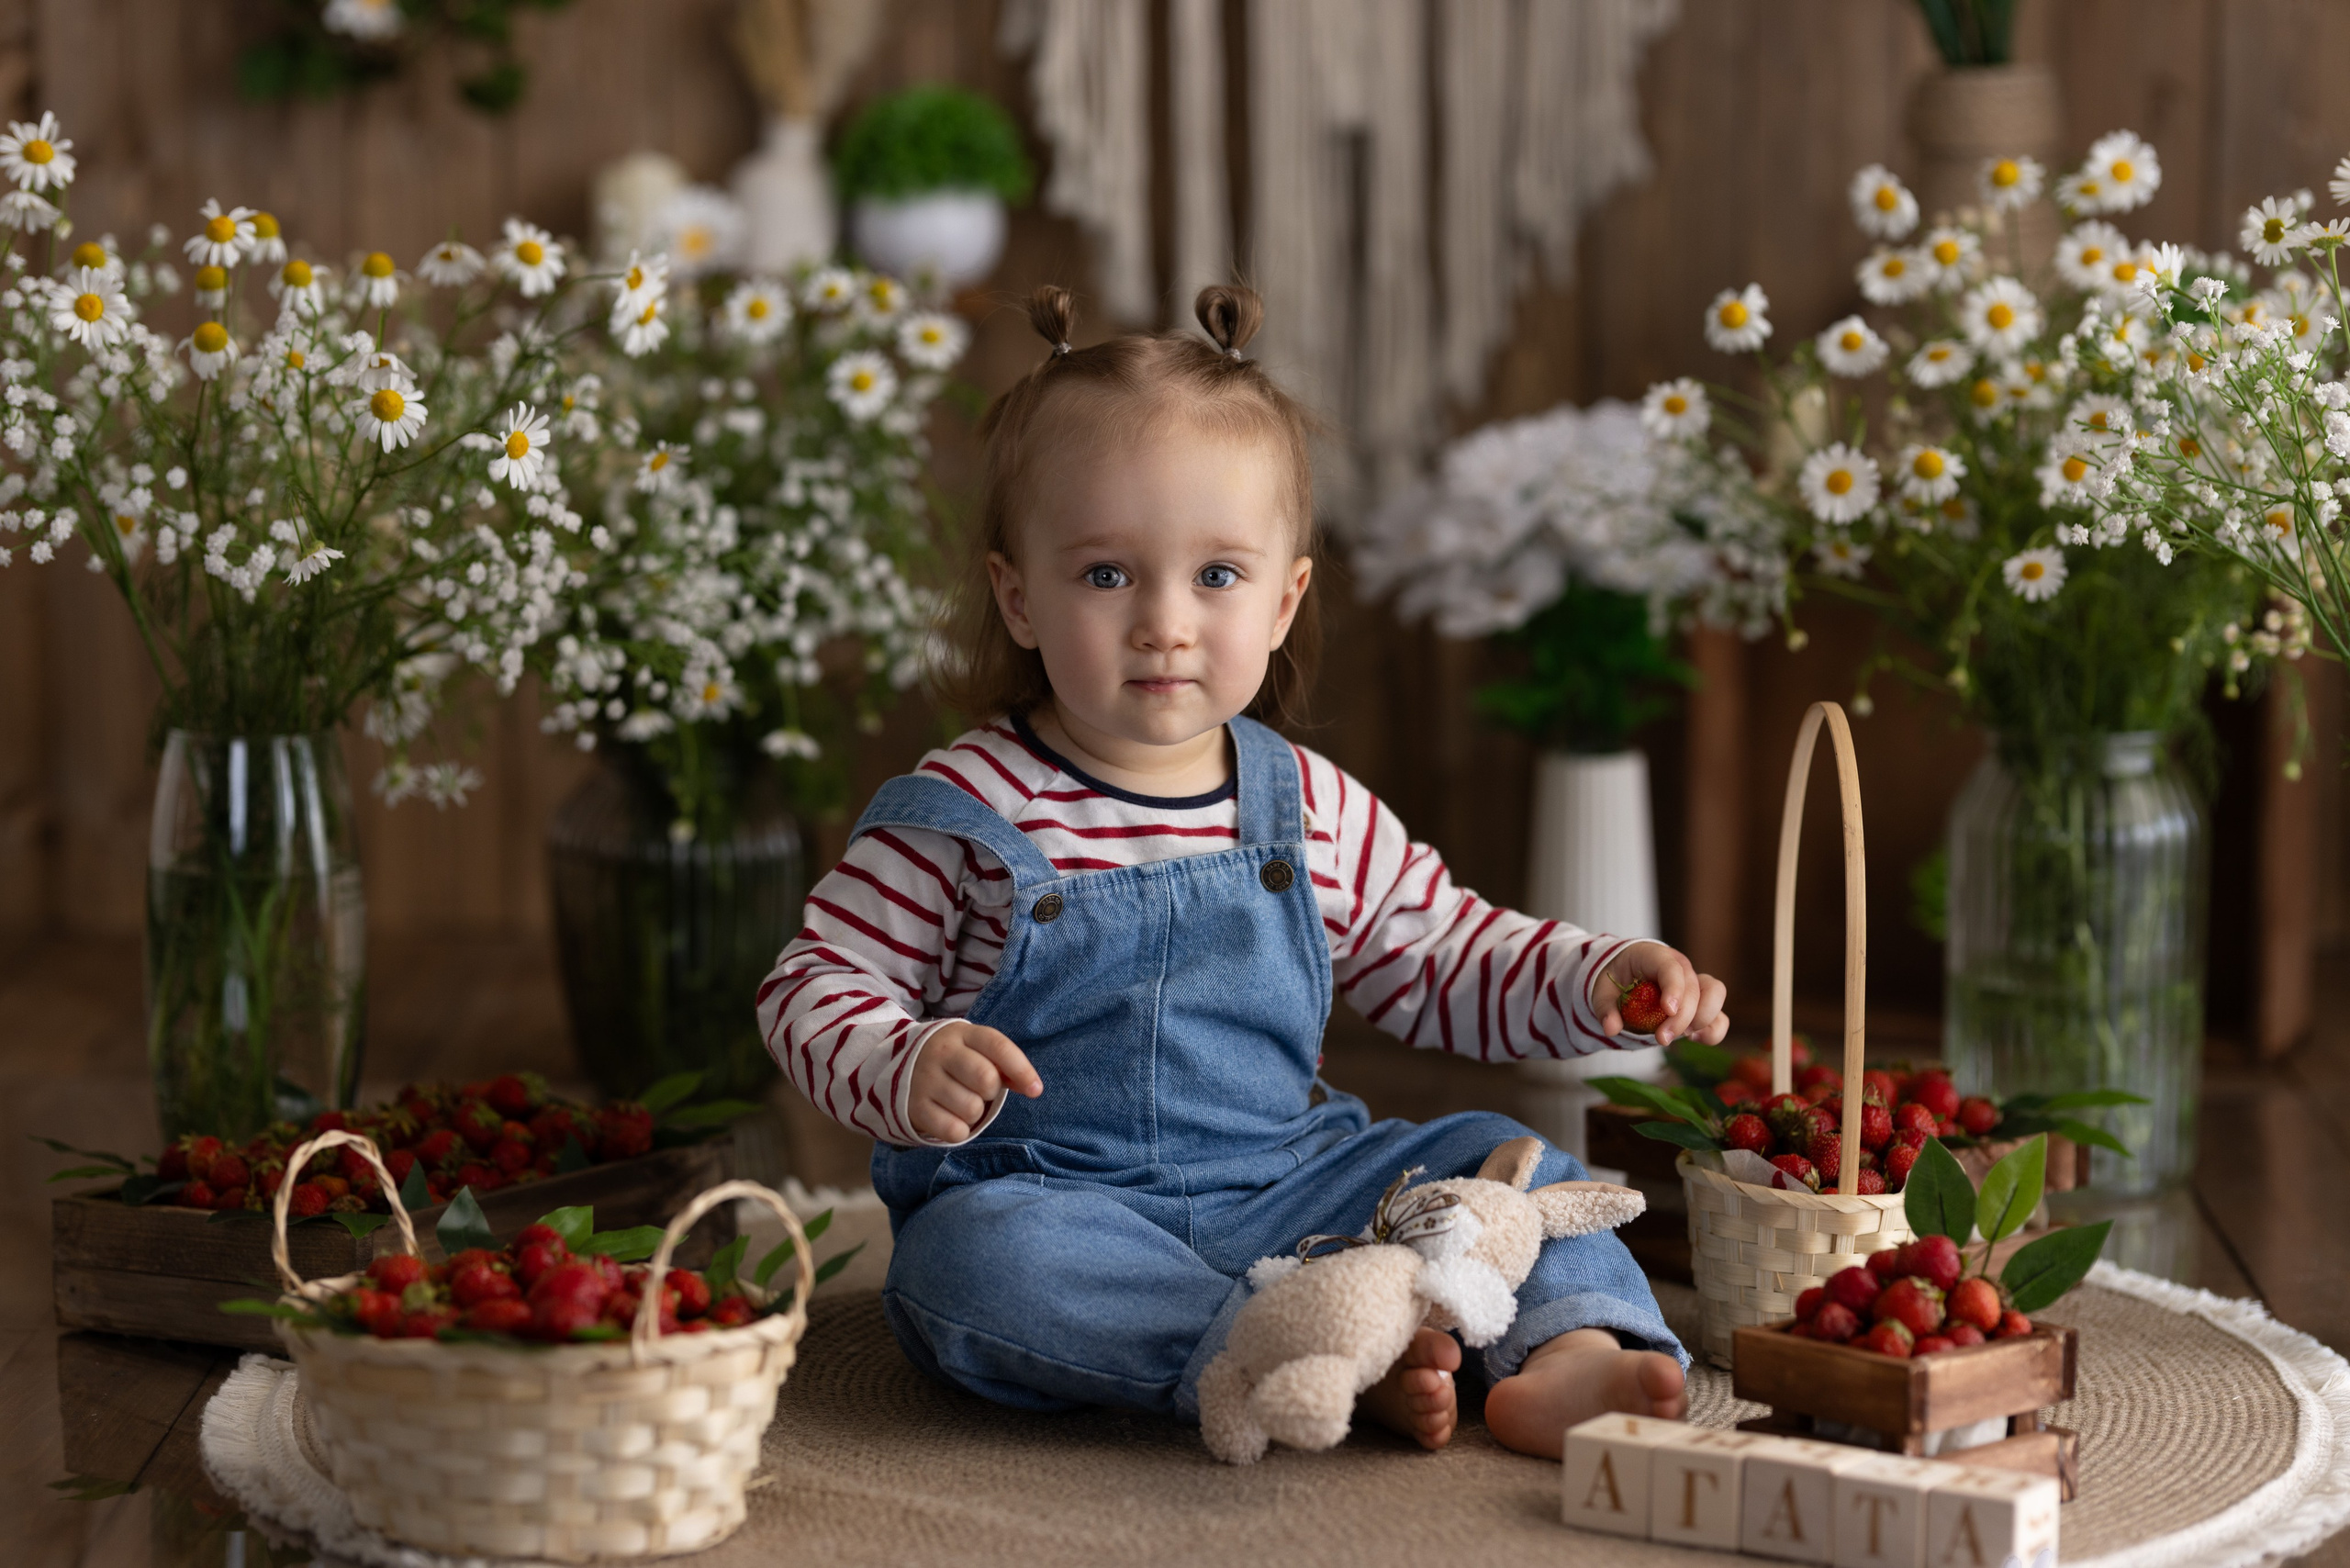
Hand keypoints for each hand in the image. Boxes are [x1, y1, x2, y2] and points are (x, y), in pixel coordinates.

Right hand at [908, 1021, 1042, 1142]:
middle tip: (980, 1090)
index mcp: (961, 1034)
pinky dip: (959, 1130)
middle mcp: (940, 1053)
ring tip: (961, 1102)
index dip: (1022, 1069)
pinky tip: (950, 1117)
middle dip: (991, 1091)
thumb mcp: (974, 1050)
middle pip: (986, 1079)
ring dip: (975, 1112)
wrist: (897, 1065)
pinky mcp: (914, 1107)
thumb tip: (1032, 1087)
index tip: (1036, 1090)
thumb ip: (1003, 1064)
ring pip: (972, 1109)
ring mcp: (924, 1080)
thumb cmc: (952, 1060)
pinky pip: (954, 1131)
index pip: (998, 1046)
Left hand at [1597, 941, 1728, 1047]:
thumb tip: (1611, 1028)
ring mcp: (1693, 984)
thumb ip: (1605, 1008)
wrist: (1626, 976)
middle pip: (1693, 987)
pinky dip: (1711, 1030)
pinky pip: (1718, 1016)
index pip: (1671, 968)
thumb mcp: (1602, 990)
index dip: (1674, 988)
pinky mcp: (1700, 1004)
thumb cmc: (1616, 978)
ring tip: (1680, 1036)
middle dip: (1682, 1017)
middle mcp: (1680, 967)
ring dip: (1702, 1019)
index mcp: (1655, 956)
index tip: (1668, 1010)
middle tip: (1661, 1038)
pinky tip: (1693, 1039)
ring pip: (1715, 993)